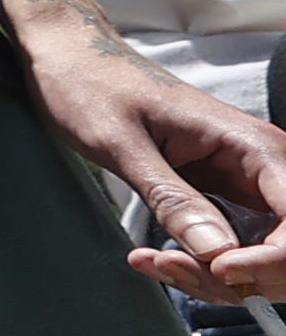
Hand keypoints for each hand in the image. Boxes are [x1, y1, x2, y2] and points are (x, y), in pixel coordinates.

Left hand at [31, 36, 285, 303]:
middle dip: (242, 276)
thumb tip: (219, 253)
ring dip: (216, 277)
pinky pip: (233, 247)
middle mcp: (263, 165)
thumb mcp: (121, 143)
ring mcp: (248, 184)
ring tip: (154, 261)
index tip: (217, 269)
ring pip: (263, 257)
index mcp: (252, 144)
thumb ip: (171, 197)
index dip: (274, 259)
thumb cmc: (91, 83)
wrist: (71, 58)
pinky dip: (202, 265)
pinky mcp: (226, 196)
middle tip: (172, 267)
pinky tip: (157, 257)